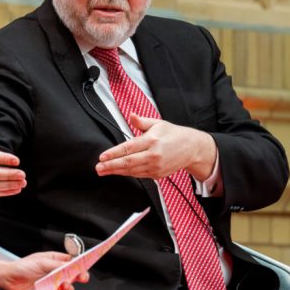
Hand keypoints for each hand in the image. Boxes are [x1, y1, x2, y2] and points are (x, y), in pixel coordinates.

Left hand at [0, 252, 86, 289]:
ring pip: (64, 287)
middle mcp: (52, 272)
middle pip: (70, 275)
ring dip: (68, 288)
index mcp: (53, 260)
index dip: (79, 264)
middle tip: (81, 278)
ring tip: (66, 288)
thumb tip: (70, 266)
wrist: (7, 280)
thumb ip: (57, 265)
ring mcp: (49, 283)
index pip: (70, 262)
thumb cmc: (21, 267)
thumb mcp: (41, 262)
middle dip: (77, 277)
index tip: (85, 267)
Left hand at [95, 113, 216, 180]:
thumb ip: (142, 122)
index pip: (128, 148)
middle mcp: (153, 155)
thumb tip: (131, 115)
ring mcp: (156, 166)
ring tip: (103, 171)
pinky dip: (127, 173)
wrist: (192, 148)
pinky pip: (139, 175)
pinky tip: (117, 172)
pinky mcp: (157, 174)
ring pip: (132, 170)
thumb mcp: (158, 123)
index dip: (113, 153)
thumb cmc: (173, 134)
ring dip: (116, 171)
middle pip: (128, 162)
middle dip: (111, 166)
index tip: (102, 156)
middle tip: (98, 167)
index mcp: (152, 140)